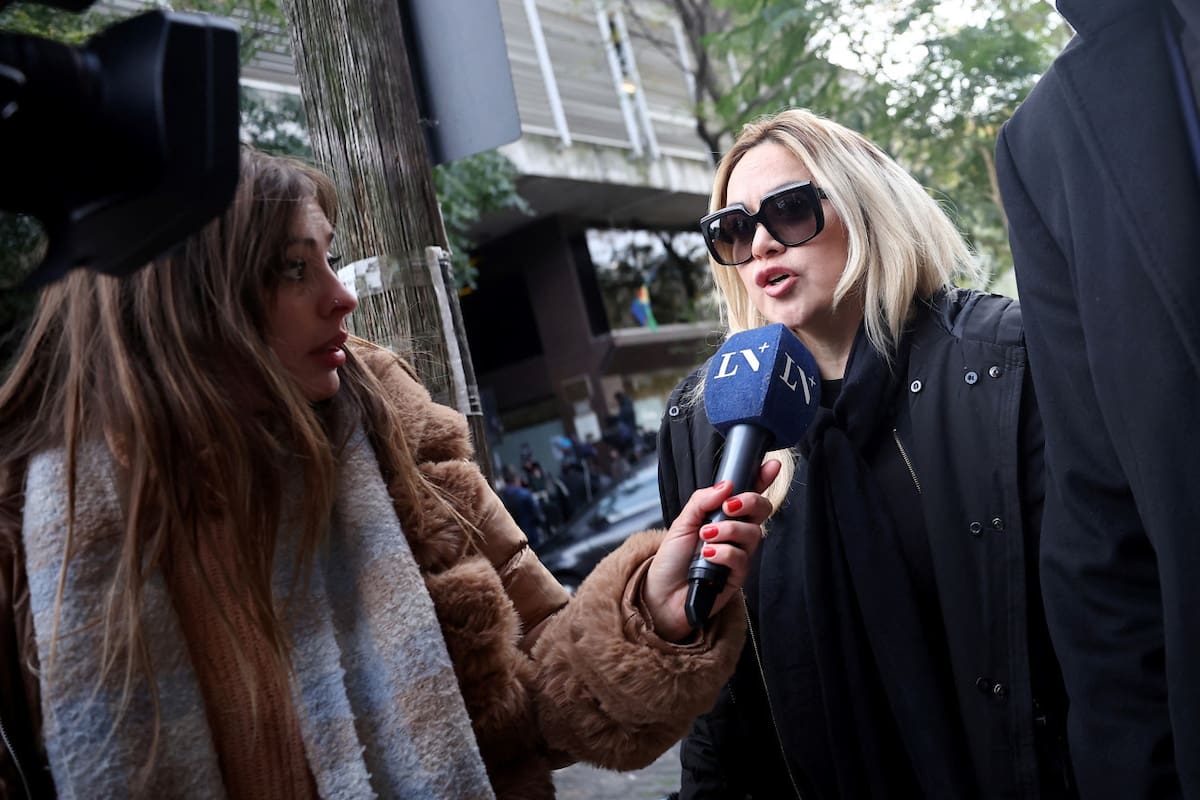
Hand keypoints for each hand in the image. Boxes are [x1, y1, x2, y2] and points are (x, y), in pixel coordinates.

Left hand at [643, 460, 781, 641]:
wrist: (660, 595)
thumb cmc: (671, 559)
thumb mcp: (682, 523)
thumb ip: (702, 501)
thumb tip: (726, 485)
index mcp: (723, 516)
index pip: (748, 494)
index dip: (762, 478)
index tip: (771, 465)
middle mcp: (735, 533)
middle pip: (761, 510)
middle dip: (750, 501)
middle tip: (729, 506)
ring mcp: (739, 554)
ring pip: (753, 533)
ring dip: (729, 530)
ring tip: (706, 536)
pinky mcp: (737, 576)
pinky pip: (742, 559)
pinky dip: (724, 553)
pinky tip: (708, 556)